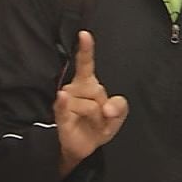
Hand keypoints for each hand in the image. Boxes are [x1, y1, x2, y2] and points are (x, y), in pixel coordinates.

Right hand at [55, 31, 128, 176]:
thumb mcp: (117, 116)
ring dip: (98, 121)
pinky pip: (64, 107)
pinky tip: (62, 96)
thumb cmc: (99, 126)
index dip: (86, 49)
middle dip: (105, 108)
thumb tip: (108, 108)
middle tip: (101, 119)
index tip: (84, 34)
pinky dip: (63, 102)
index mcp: (88, 84)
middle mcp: (75, 88)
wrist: (84, 147)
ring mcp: (67, 101)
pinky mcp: (61, 116)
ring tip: (91, 126)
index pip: (86, 64)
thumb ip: (120, 107)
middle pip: (98, 91)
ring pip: (91, 106)